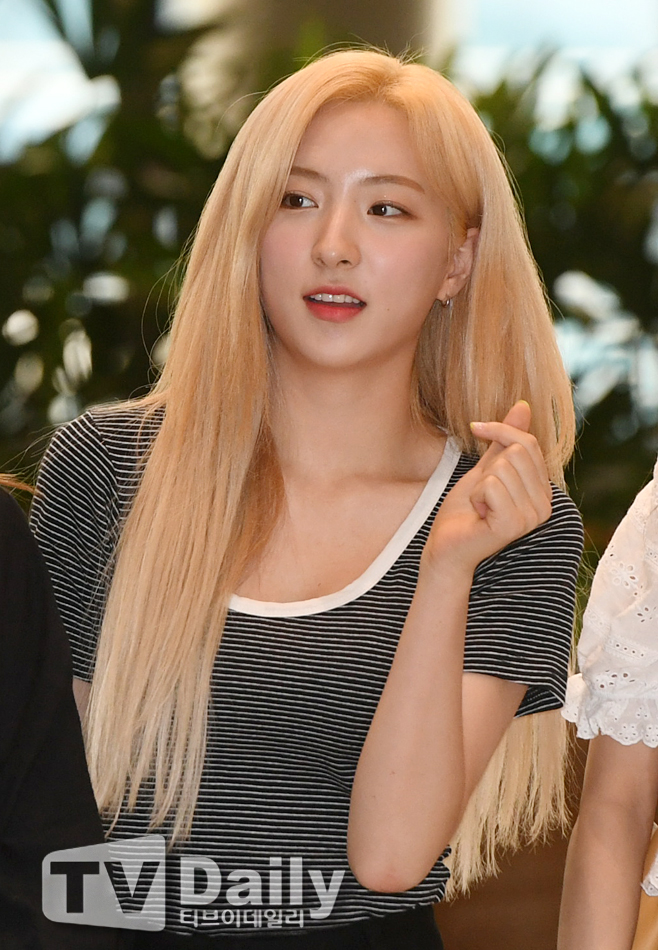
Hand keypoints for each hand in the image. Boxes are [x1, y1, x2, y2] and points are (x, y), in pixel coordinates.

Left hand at [422, 401, 552, 574]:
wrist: (446, 547)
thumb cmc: (464, 512)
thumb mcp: (485, 469)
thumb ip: (505, 441)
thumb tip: (523, 406)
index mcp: (542, 491)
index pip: (528, 442)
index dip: (498, 431)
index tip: (477, 429)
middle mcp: (545, 505)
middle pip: (516, 452)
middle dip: (487, 467)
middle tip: (480, 494)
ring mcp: (532, 517)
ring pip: (501, 468)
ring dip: (479, 485)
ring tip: (479, 508)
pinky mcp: (514, 524)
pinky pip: (491, 486)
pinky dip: (475, 496)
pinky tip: (477, 516)